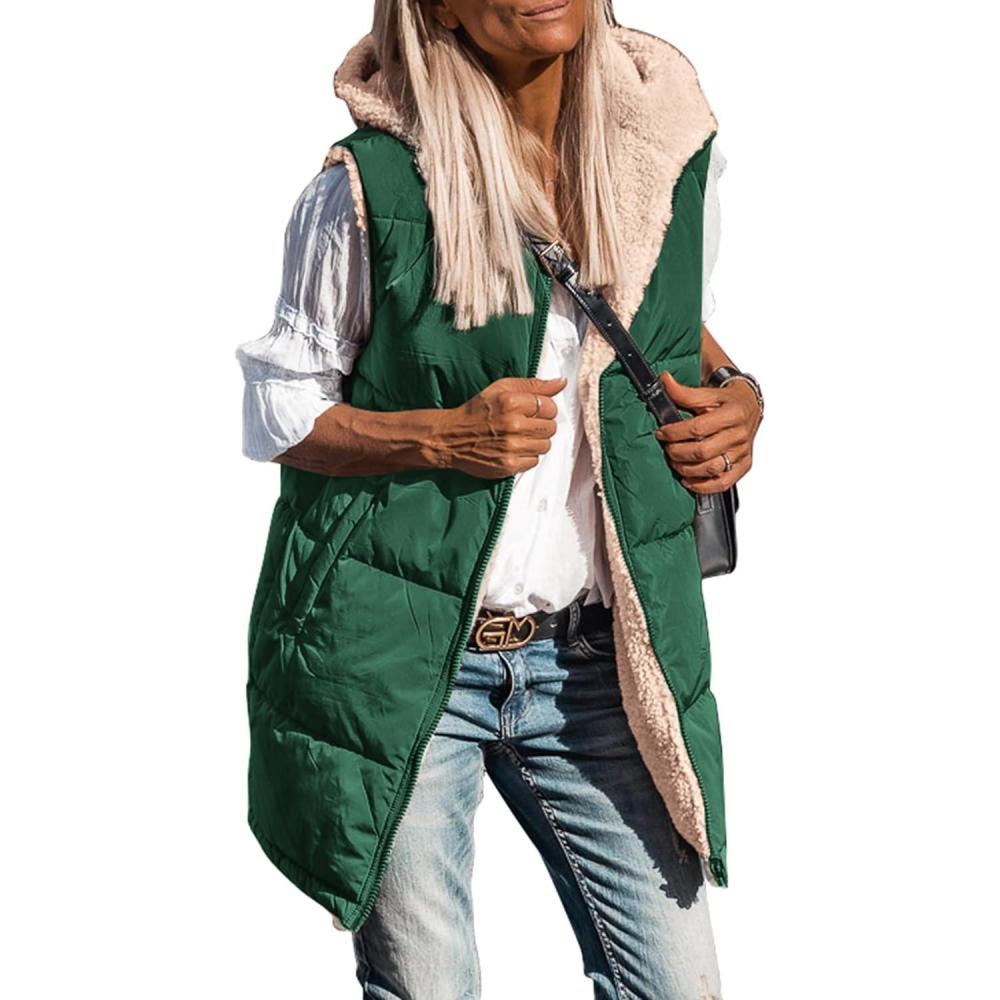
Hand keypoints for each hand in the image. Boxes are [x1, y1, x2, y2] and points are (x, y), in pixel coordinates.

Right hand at [436, 376, 565, 478]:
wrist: (450, 438)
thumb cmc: (476, 412)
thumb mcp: (501, 389)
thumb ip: (533, 385)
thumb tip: (561, 383)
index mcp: (511, 401)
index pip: (550, 406)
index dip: (543, 409)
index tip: (532, 411)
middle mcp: (512, 424)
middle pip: (550, 427)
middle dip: (540, 426)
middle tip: (524, 425)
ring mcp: (511, 446)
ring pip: (545, 445)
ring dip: (535, 442)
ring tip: (518, 438)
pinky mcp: (509, 464)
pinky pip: (534, 461)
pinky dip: (526, 457)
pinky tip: (513, 449)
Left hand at [653, 370, 761, 493]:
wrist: (749, 406)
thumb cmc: (727, 400)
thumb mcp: (707, 393)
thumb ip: (684, 392)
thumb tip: (663, 380)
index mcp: (733, 413)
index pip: (698, 428)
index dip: (675, 433)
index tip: (661, 433)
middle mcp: (740, 434)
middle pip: (703, 451)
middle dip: (678, 452)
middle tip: (667, 448)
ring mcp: (743, 452)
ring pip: (711, 469)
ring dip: (686, 469)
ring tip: (674, 462)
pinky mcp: (744, 465)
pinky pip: (723, 483)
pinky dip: (702, 486)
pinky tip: (688, 479)